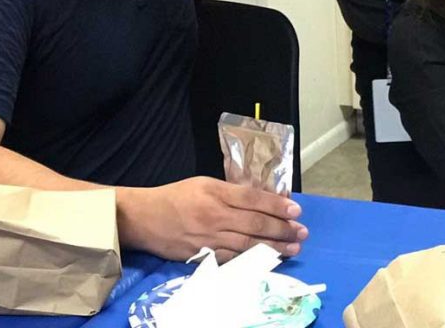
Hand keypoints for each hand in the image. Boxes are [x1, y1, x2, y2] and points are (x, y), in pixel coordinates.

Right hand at [118, 177, 307, 262]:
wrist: (142, 218)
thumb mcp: (204, 183)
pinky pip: (231, 259)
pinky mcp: (201, 255)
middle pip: (255, 223)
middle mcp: (215, 216)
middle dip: (282, 229)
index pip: (254, 199)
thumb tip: (261, 199)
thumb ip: (231, 191)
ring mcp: (208, 238)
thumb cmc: (176, 196)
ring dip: (273, 248)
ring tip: (293, 249)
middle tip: (302, 232)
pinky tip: (266, 260)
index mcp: (216, 193)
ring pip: (246, 244)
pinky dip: (251, 260)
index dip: (277, 205)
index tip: (296, 210)